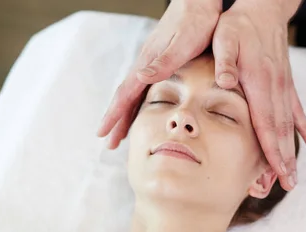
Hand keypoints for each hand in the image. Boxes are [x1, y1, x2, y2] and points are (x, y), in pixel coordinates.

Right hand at [97, 0, 221, 148]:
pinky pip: (145, 88)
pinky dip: (139, 103)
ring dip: (127, 114)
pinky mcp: (162, 62)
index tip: (104, 134)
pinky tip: (143, 110)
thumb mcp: (182, 44)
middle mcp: (146, 65)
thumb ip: (163, 62)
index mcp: (148, 63)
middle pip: (126, 98)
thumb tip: (138, 78)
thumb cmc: (196, 22)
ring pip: (134, 94)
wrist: (201, 1)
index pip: (125, 94)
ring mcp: (153, 64)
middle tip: (110, 143)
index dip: (115, 116)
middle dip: (117, 121)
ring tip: (123, 132)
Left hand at [212, 0, 305, 190]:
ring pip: (289, 126)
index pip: (266, 124)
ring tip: (295, 175)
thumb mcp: (225, 38)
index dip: (272, 151)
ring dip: (292, 151)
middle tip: (289, 185)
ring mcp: (284, 88)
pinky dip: (304, 128)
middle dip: (285, 161)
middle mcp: (276, 89)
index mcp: (260, 83)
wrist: (263, 9)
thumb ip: (225, 61)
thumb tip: (224, 82)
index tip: (278, 173)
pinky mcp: (286, 84)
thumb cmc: (239, 25)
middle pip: (281, 132)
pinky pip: (298, 110)